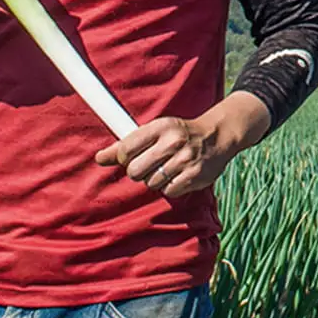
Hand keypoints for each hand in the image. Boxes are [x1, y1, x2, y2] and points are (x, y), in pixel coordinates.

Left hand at [94, 92, 269, 199]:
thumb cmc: (180, 134)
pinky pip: (168, 191)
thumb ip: (127, 144)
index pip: (126, 148)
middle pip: (134, 171)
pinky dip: (170, 186)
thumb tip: (99, 158)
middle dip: (138, 171)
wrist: (218, 136)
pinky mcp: (195, 176)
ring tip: (168, 168)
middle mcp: (174, 141)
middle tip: (151, 164)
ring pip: (150, 183)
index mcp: (162, 126)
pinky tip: (178, 175)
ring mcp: (186, 159)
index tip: (130, 156)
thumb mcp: (156, 130)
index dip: (123, 157)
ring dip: (156, 179)